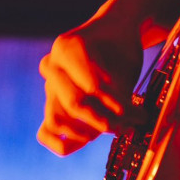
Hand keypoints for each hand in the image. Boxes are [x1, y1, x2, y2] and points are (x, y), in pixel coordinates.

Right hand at [37, 12, 144, 155]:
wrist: (114, 36)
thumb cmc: (121, 48)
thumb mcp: (127, 65)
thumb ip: (122, 95)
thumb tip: (128, 125)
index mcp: (66, 47)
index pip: (90, 86)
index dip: (114, 102)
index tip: (134, 111)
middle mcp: (51, 66)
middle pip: (74, 103)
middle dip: (104, 118)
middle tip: (128, 123)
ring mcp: (48, 86)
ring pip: (56, 120)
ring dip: (86, 132)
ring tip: (112, 129)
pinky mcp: (51, 105)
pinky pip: (45, 132)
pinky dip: (64, 142)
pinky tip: (89, 139)